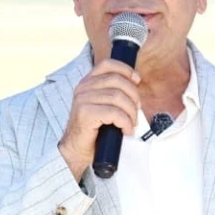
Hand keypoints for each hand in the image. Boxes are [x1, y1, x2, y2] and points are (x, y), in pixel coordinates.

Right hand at [58, 59, 141, 180]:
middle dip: (133, 97)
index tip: (137, 80)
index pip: (108, 65)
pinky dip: (125, 122)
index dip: (125, 70)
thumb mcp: (103, 105)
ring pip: (118, 97)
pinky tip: (126, 130)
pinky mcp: (85, 113)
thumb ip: (113, 93)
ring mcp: (83, 100)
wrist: (77, 150)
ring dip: (131, 113)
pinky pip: (114, 113)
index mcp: (88, 82)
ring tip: (131, 124)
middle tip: (136, 113)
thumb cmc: (94, 129)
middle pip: (118, 81)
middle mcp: (83, 88)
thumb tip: (136, 85)